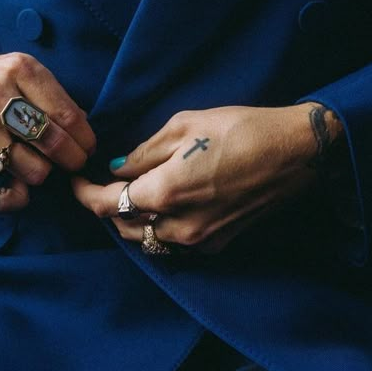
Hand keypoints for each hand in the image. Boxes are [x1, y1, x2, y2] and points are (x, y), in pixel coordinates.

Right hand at [0, 51, 95, 212]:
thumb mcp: (17, 70)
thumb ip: (50, 95)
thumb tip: (84, 128)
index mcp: (18, 70)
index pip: (68, 115)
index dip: (86, 139)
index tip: (88, 147)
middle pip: (54, 143)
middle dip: (73, 159)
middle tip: (73, 162)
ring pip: (34, 171)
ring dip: (42, 174)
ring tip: (36, 165)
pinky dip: (15, 198)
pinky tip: (18, 187)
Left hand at [72, 103, 341, 252]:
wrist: (297, 153)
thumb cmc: (242, 129)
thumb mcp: (184, 126)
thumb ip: (143, 153)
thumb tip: (116, 168)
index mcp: (164, 193)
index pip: (105, 204)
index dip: (83, 194)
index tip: (74, 181)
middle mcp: (178, 226)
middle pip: (123, 226)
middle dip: (105, 207)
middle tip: (100, 183)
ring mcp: (200, 240)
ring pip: (147, 239)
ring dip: (131, 220)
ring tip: (129, 194)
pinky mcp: (219, 244)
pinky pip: (174, 243)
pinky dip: (159, 229)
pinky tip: (163, 207)